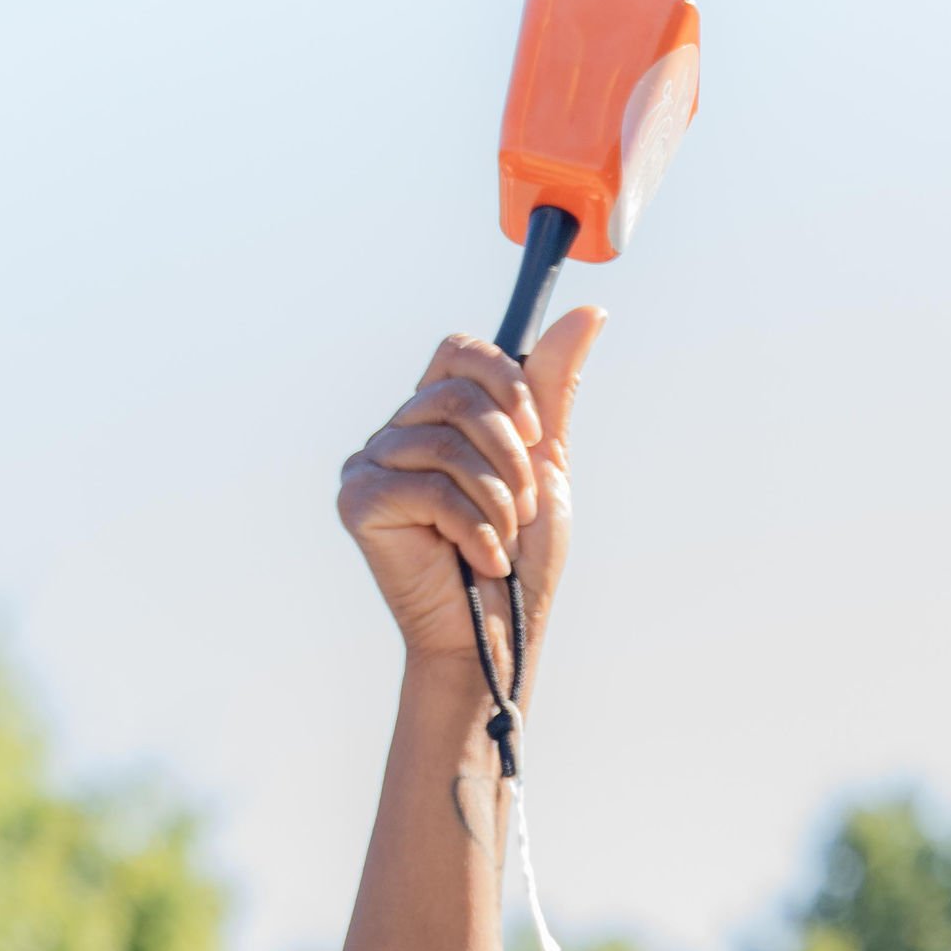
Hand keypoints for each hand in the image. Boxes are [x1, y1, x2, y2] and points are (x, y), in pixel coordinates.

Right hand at [337, 311, 601, 670]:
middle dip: (510, 457)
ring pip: (447, 443)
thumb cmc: (519, 560)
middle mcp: (397, 434)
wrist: (494, 639)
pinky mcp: (358, 502)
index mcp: (437, 417)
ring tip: (503, 540)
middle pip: (459, 397)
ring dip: (496, 499)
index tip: (534, 433)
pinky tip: (483, 560)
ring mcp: (371, 465)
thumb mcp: (545, 462)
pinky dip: (473, 527)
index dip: (505, 381)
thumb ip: (553, 388)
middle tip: (524, 509)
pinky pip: (428, 487)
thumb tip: (593, 311)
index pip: (460, 351)